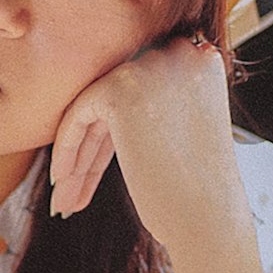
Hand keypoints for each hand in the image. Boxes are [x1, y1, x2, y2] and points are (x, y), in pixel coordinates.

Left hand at [49, 37, 245, 255]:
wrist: (210, 219)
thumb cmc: (200, 190)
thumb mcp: (182, 132)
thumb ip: (151, 108)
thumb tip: (105, 103)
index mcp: (201, 61)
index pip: (142, 89)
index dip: (113, 132)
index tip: (94, 168)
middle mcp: (180, 54)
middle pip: (117, 96)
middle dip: (92, 147)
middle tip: (72, 187)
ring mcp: (151, 68)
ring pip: (95, 107)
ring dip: (77, 156)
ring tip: (64, 198)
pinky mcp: (121, 88)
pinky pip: (78, 113)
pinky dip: (68, 148)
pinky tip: (62, 181)